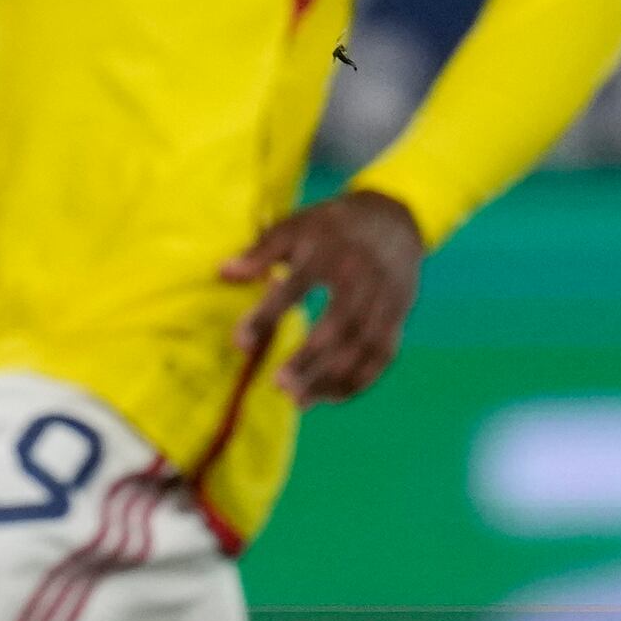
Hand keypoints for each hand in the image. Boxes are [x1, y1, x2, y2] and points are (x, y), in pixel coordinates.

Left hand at [225, 187, 427, 401]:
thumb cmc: (333, 228)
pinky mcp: (397, 318)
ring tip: (297, 399)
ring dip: (331, 378)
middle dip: (309, 357)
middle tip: (278, 384)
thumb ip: (261, 251)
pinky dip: (357, 381)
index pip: (297, 285)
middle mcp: (362, 277)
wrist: (395, 220)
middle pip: (338, 323)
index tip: (241, 343)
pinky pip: (381, 357)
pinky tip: (328, 397)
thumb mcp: (297, 226)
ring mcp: (384, 299)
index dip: (268, 314)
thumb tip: (223, 272)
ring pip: (361, 347)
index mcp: (331, 250)